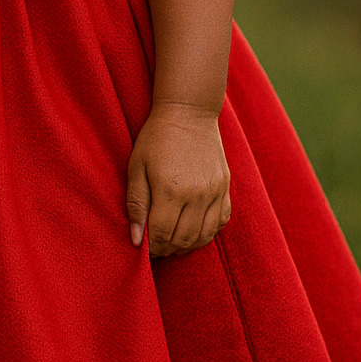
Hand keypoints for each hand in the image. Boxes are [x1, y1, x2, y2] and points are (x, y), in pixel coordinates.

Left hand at [126, 102, 230, 257]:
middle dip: (167, 249)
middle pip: (183, 240)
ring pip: (203, 236)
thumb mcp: (136, 166)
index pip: (161, 235)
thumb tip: (136, 240)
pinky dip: (207, 232)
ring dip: (186, 245)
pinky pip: (220, 222)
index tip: (143, 247)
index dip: (151, 247)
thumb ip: (136, 204)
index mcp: (170, 190)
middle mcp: (196, 195)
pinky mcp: (225, 187)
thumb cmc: (156, 138)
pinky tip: (193, 229)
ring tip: (172, 241)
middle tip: (156, 246)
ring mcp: (214, 192)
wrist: (189, 112)